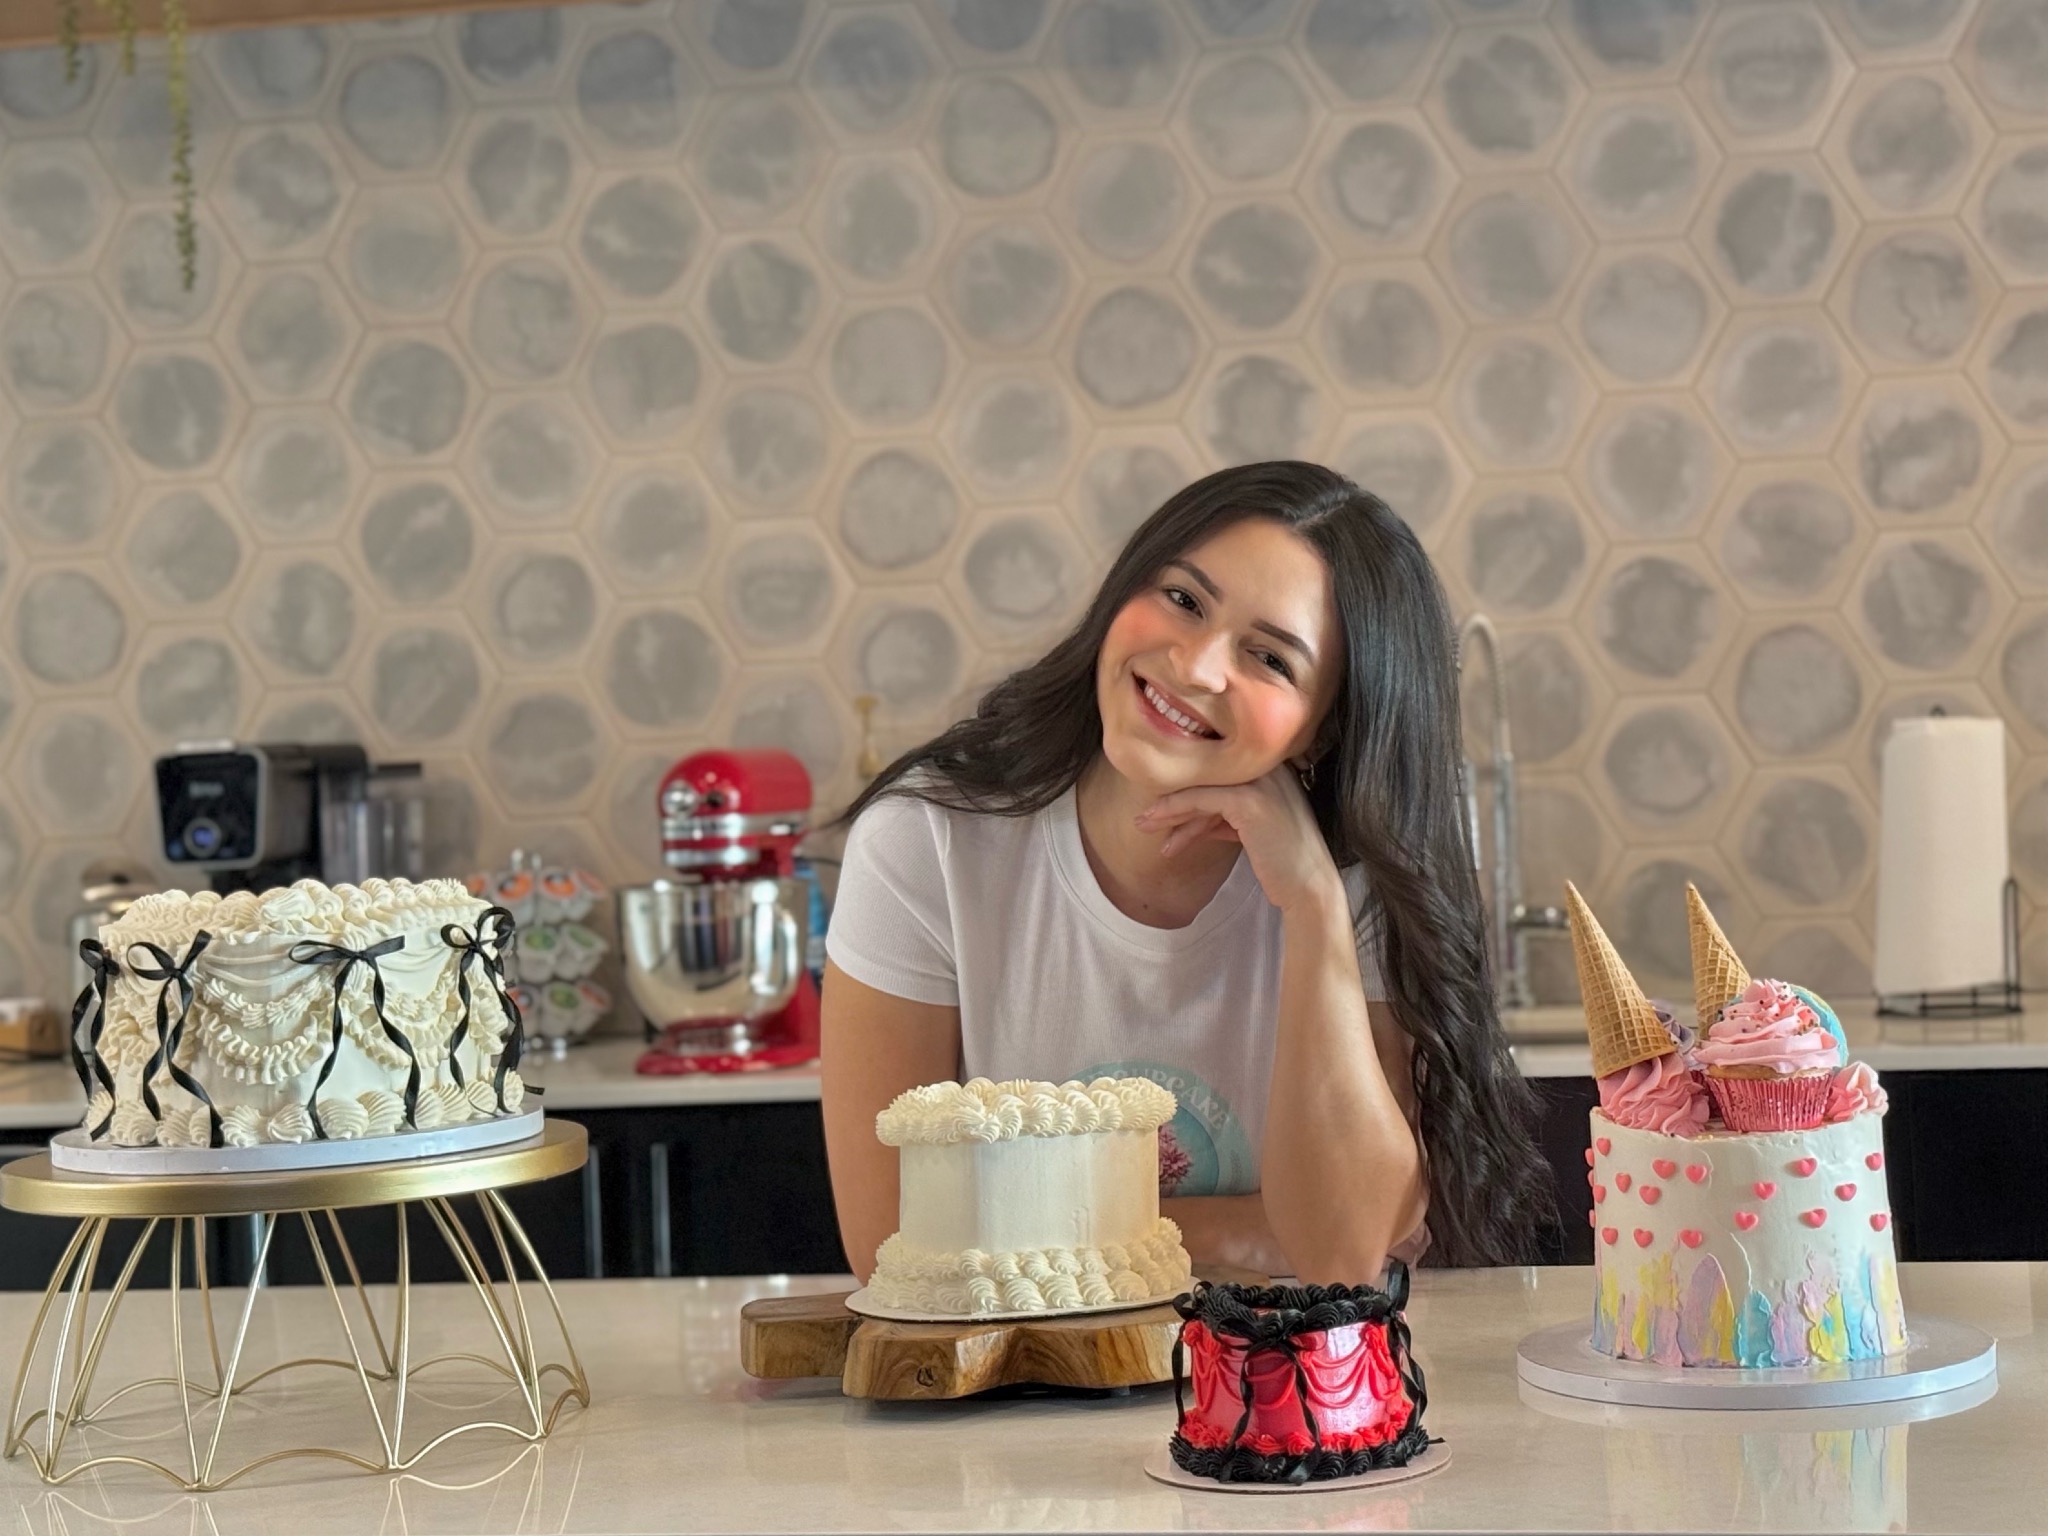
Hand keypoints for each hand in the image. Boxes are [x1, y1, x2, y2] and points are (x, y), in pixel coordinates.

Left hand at [1133, 767, 1343, 915]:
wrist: (1310, 887)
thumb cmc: (1282, 862)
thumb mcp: (1249, 830)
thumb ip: (1224, 816)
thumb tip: (1192, 819)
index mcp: (1272, 767)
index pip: (1219, 773)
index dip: (1189, 791)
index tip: (1163, 810)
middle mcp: (1268, 765)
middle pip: (1207, 777)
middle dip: (1174, 798)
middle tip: (1144, 817)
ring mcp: (1260, 780)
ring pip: (1201, 788)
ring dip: (1169, 810)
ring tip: (1144, 826)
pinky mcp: (1250, 799)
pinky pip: (1202, 801)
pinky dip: (1179, 816)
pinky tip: (1168, 840)